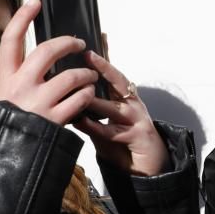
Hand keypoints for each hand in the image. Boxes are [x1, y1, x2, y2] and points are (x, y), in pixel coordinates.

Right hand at [0, 0, 98, 124]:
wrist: (9, 160)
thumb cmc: (10, 127)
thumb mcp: (4, 100)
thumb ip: (18, 79)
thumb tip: (36, 60)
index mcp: (6, 80)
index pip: (11, 41)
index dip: (22, 18)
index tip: (34, 2)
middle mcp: (20, 87)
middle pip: (47, 51)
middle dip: (67, 43)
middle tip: (79, 44)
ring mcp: (38, 103)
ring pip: (71, 76)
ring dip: (85, 74)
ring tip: (89, 77)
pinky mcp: (55, 119)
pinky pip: (81, 99)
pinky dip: (88, 95)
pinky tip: (89, 96)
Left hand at [73, 50, 170, 176]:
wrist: (148, 166)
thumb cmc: (123, 143)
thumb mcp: (104, 124)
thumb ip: (89, 111)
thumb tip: (66, 98)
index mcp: (125, 98)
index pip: (112, 75)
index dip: (102, 60)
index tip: (87, 47)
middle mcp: (132, 104)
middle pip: (118, 81)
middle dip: (104, 68)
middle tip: (88, 56)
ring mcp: (137, 119)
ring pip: (114, 107)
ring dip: (97, 101)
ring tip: (81, 93)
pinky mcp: (138, 136)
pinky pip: (114, 131)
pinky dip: (97, 127)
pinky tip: (82, 123)